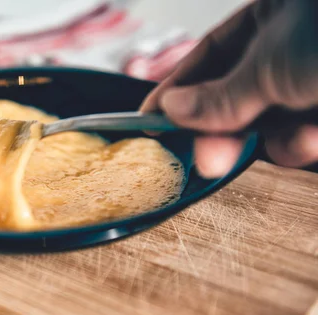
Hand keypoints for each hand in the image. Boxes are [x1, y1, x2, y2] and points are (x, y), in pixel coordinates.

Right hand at [140, 0, 317, 177]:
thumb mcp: (269, 65)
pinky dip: (302, 144)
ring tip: (278, 148)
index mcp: (268, 18)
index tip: (151, 117)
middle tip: (205, 157)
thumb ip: (220, 96)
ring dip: (271, 141)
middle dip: (223, 129)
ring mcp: (310, 80)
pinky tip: (309, 141)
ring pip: (271, 121)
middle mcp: (288, 47)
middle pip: (237, 95)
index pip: (209, 55)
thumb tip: (171, 110)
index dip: (177, 87)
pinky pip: (304, 134)